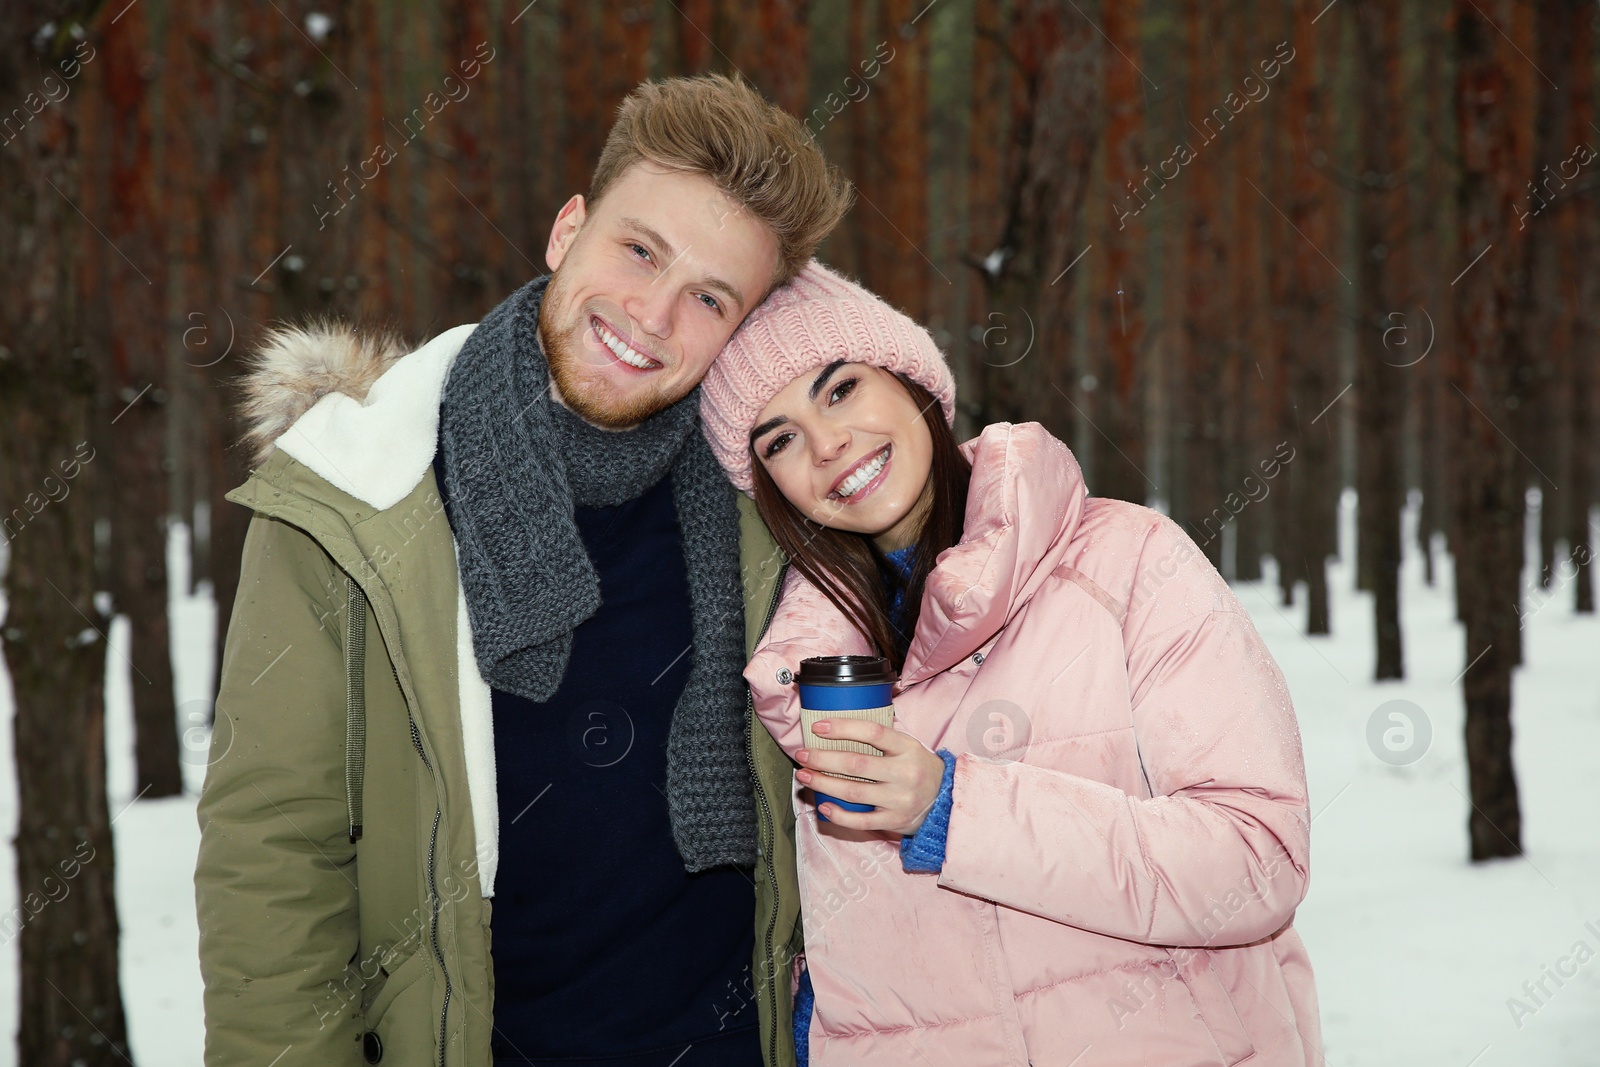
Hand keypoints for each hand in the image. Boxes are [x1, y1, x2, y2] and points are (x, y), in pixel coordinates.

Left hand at [795, 719, 945, 834]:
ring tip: (804, 775)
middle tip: (802, 754)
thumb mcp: (909, 746)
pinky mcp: (895, 821)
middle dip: (823, 759)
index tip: (818, 727)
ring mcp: (900, 799)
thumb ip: (883, 738)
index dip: (843, 728)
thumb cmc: (919, 768)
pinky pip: (861, 821)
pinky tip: (823, 805)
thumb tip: (839, 726)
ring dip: (823, 783)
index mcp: (908, 748)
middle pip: (856, 764)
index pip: (873, 732)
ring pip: (854, 792)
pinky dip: (839, 814)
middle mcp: (905, 773)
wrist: (947, 801)